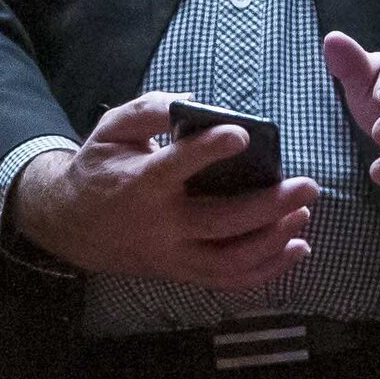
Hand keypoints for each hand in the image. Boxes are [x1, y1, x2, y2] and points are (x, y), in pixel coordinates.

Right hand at [7, 95, 317, 287]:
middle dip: (268, 206)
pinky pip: (226, 280)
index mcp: (139, 183)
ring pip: (228, 260)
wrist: (71, 225)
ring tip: (304, 212)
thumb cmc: (102, 168)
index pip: (174, 168)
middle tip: (308, 185)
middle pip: (218, 222)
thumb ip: (151, 110)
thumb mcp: (113, 130)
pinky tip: (297, 247)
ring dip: (273, 240)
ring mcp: (171, 254)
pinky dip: (266, 269)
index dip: (207, 150)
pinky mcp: (181, 271)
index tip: (241, 133)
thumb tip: (194, 98)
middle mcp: (158, 224)